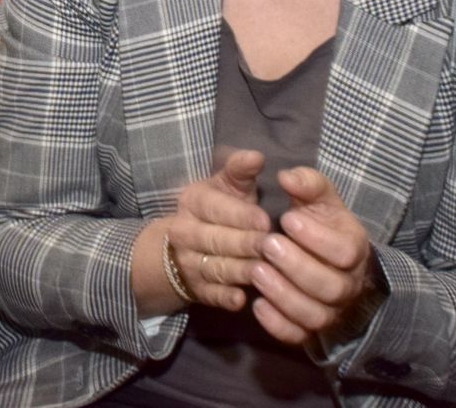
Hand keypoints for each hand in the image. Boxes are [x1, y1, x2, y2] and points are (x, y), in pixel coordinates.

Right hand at [160, 150, 273, 313]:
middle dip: (244, 244)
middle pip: (215, 240)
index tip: (266, 220)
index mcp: (193, 201)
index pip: (215, 208)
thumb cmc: (223, 208)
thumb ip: (242, 170)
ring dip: (240, 271)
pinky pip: (211, 295)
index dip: (240, 215)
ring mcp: (188, 262)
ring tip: (265, 271)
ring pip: (215, 267)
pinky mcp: (197, 289)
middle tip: (271, 247)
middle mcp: (185, 231)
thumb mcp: (228, 185)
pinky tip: (242, 299)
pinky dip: (226, 298)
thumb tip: (256, 156)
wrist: (185, 246)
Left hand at [248, 167, 379, 347]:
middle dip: (297, 266)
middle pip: (331, 287)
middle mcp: (347, 284)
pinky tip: (257, 304)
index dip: (317, 238)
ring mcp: (330, 310)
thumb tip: (287, 177)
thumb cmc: (317, 219)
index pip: (345, 251)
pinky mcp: (308, 328)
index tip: (287, 218)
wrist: (320, 252)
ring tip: (256, 271)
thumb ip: (306, 182)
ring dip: (284, 295)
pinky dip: (278, 325)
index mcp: (354, 248)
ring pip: (315, 315)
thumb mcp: (317, 195)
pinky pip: (298, 336)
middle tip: (266, 245)